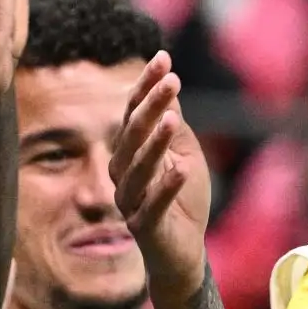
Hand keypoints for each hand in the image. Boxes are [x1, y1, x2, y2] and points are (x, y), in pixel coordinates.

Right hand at [111, 52, 211, 290]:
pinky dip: (167, 187)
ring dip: (155, 144)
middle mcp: (122, 174)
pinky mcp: (144, 228)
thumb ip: (173, 125)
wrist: (184, 250)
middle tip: (171, 81)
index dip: (146, 86)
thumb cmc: (182, 198)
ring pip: (138, 169)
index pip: (134, 113)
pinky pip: (154, 205)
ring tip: (171, 120)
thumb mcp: (184, 153)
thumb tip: (168, 85)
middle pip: (132, 135)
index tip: (163, 58)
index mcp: (130, 153)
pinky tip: (181, 169)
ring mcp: (131, 202)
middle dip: (150, 107)